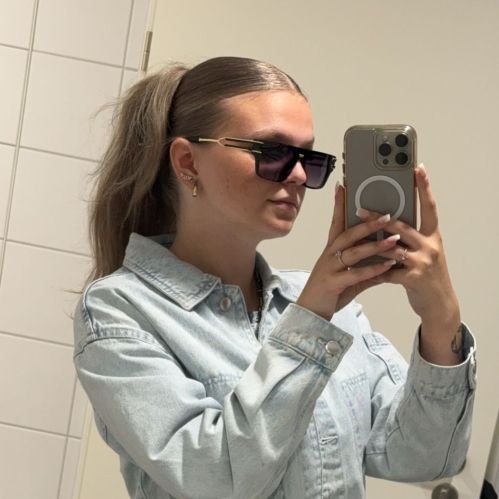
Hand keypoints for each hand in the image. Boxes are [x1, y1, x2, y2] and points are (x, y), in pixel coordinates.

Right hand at [296, 183, 398, 321]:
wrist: (310, 311)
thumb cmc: (330, 290)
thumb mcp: (348, 274)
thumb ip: (366, 266)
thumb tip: (387, 260)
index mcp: (332, 249)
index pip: (336, 222)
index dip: (339, 204)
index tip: (343, 186)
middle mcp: (329, 255)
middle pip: (348, 234)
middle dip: (368, 223)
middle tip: (387, 215)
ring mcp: (329, 268)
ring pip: (353, 252)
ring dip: (374, 245)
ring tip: (394, 239)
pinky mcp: (332, 283)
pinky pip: (355, 274)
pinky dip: (372, 269)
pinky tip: (387, 266)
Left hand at [358, 164, 459, 326]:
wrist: (440, 305)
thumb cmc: (426, 275)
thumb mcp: (424, 252)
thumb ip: (409, 239)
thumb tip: (386, 223)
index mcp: (433, 236)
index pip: (429, 207)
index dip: (424, 187)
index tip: (418, 168)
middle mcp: (430, 246)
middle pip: (402, 226)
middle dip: (379, 217)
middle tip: (360, 209)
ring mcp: (423, 262)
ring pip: (392, 247)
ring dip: (371, 243)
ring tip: (355, 237)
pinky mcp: (414, 278)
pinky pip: (388, 270)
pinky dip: (374, 269)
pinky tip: (361, 268)